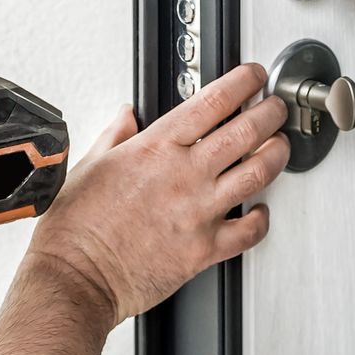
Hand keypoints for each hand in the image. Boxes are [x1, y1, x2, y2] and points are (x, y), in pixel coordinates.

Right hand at [30, 64, 290, 325]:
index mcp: (156, 148)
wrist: (75, 277)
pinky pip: (249, 232)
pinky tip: (261, 211)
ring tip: (279, 146)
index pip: (212, 101)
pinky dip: (262, 219)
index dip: (242, 82)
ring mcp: (198, 212)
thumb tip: (126, 117)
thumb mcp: (90, 165)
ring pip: (257, 173)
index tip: (252, 76)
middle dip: (270, 112)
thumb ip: (115, 136)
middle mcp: (184, 175)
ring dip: (276, 155)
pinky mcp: (204, 249)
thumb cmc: (75, 228)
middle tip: (276, 108)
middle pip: (246, 130)